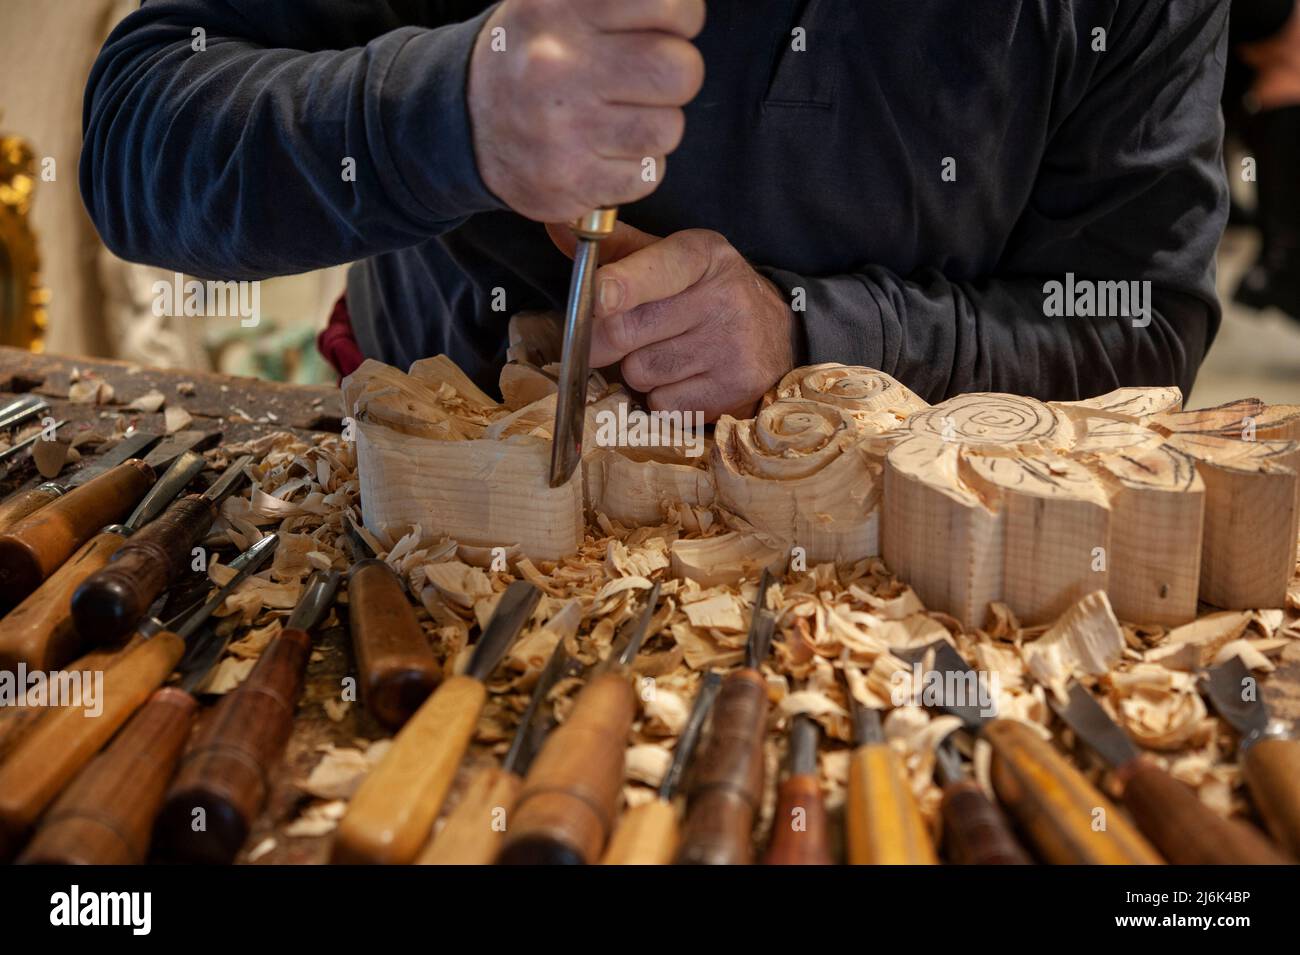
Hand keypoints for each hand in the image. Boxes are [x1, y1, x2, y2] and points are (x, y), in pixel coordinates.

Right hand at [467, 0, 705, 221]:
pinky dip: (636, 166)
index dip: (682, 17)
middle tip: (649, 79)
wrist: (463, 124)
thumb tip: (687, 8)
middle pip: (679, 72)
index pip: (667, 5)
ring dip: (657, 125)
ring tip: (621, 116)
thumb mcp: (558, 2)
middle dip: (677, 76)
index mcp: (558, 9)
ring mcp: (562, 131)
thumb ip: (620, 2)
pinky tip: (606, 150)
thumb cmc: (530, 57)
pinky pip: (647, 174)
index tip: (668, 28)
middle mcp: (556, 67)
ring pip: (668, 129)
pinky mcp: (569, 184)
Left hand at [548, 221, 794, 420]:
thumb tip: (557, 222)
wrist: (775, 335)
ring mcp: (734, 345)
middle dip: (602, 342)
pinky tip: (686, 380)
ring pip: (640, 372)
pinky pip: (664, 405)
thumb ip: (614, 249)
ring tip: (668, 355)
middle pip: (626, 330)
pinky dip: (663, 399)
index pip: (657, 270)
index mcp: (702, 255)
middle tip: (615, 339)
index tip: (598, 298)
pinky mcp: (736, 388)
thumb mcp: (669, 261)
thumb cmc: (703, 294)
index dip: (622, 285)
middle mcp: (724, 296)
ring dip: (639, 371)